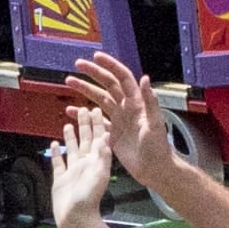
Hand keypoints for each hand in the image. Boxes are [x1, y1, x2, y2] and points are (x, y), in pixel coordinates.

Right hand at [47, 113, 113, 227]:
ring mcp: (72, 171)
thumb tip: (105, 135)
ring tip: (68, 124)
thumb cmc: (90, 199)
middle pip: (84, 139)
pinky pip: (58, 162)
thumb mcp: (100, 174)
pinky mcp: (61, 179)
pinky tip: (54, 145)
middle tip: (81, 109)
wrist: (76, 219)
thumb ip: (102, 155)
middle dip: (83, 124)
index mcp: (95, 160)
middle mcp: (84, 163)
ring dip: (71, 136)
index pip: (96, 136)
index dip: (96, 123)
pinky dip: (56, 153)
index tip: (95, 108)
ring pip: (72, 148)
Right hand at [67, 52, 167, 176]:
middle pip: (107, 85)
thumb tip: (145, 79)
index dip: (110, 66)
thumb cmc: (158, 148)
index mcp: (136, 103)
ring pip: (99, 99)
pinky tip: (71, 111)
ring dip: (85, 89)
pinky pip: (95, 121)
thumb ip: (150, 102)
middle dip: (92, 73)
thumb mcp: (155, 124)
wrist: (155, 170)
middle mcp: (127, 108)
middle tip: (77, 64)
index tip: (95, 57)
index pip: (122, 78)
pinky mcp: (112, 134)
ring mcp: (119, 120)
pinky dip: (83, 115)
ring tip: (69, 81)